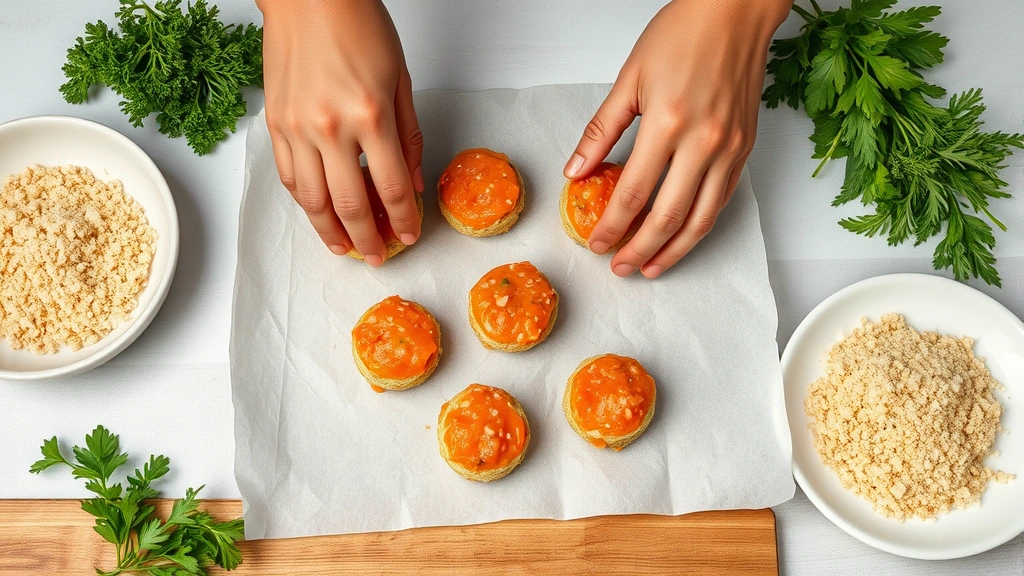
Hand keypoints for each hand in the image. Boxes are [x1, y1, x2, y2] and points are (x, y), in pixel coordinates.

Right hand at [258, 0, 423, 265]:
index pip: (392, 187)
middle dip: (368, 238)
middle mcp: (331, 127)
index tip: (410, 234)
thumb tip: (414, 182)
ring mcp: (297, 127)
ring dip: (330, 231)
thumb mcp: (401, 80)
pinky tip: (318, 214)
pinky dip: (304, 202)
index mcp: (370, 115)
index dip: (404, 219)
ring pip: (312, 199)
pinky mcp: (275, 123)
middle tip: (379, 256)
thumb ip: (409, 137)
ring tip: (345, 248)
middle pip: (350, 203)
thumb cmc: (359, 25)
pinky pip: (289, 176)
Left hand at [564, 0, 790, 277]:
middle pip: (667, 217)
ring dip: (674, 250)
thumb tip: (576, 170)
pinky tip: (683, 237)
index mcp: (667, 123)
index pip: (632, 194)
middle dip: (640, 250)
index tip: (597, 243)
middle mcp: (703, 141)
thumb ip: (601, 130)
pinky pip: (722, 200)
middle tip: (620, 268)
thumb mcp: (630, 78)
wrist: (735, 10)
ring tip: (651, 267)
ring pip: (701, 218)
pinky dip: (701, 225)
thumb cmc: (684, 32)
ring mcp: (729, 148)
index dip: (612, 226)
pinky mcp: (745, 149)